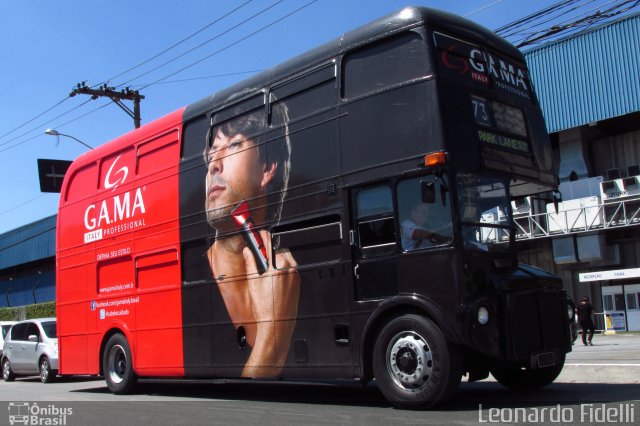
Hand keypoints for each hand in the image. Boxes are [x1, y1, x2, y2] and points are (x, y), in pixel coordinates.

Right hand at [241, 229, 299, 376]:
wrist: (277, 325)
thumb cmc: (265, 309)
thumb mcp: (253, 283)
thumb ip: (251, 264)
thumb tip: (249, 252)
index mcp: (277, 267)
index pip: (269, 243)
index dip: (262, 236)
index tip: (258, 233)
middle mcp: (289, 269)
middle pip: (277, 251)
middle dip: (268, 253)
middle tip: (258, 260)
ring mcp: (295, 275)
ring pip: (284, 260)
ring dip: (275, 262)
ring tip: (265, 275)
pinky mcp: (298, 282)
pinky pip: (290, 269)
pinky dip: (281, 270)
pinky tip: (273, 282)